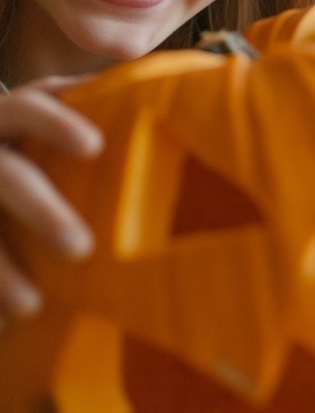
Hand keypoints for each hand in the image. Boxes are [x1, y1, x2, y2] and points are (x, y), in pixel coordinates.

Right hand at [0, 76, 101, 330]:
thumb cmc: (38, 142)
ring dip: (1, 268)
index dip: (56, 122)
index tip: (93, 147)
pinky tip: (9, 323)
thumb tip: (197, 89)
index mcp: (13, 115)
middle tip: (81, 250)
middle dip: (40, 210)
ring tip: (32, 305)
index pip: (30, 105)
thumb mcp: (60, 119)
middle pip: (6, 174)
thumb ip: (105, 107)